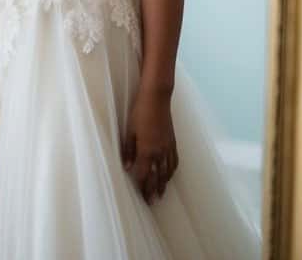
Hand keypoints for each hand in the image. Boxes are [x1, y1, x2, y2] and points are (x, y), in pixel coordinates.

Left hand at [121, 85, 178, 204]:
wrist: (157, 98)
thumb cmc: (140, 112)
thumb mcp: (129, 131)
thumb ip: (128, 150)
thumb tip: (126, 167)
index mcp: (147, 150)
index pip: (145, 174)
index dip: (144, 187)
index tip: (143, 198)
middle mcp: (160, 151)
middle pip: (158, 176)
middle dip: (155, 190)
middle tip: (153, 202)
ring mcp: (168, 146)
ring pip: (168, 170)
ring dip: (165, 183)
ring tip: (161, 193)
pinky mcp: (173, 140)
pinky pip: (174, 160)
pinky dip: (172, 170)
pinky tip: (170, 173)